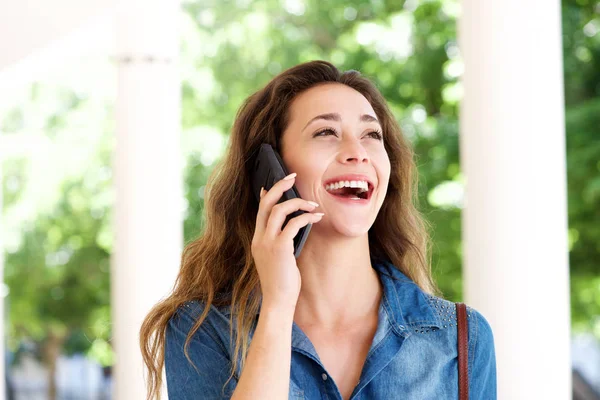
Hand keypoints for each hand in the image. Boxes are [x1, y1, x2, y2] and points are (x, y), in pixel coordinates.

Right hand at [251, 172, 323, 309]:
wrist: (278, 301)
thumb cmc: (281, 282)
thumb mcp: (277, 259)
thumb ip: (280, 243)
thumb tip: (291, 228)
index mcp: (257, 240)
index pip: (259, 211)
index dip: (266, 195)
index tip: (270, 184)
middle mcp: (260, 238)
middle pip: (266, 203)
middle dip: (279, 186)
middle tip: (292, 176)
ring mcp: (268, 242)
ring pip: (279, 209)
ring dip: (298, 202)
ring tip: (313, 204)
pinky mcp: (280, 247)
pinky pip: (294, 224)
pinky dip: (306, 217)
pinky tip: (317, 218)